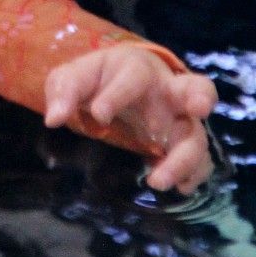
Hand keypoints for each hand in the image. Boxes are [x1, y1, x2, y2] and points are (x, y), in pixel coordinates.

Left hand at [43, 46, 216, 193]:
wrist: (116, 88)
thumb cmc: (97, 80)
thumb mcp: (73, 78)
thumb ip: (65, 91)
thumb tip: (55, 118)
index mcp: (138, 69)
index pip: (134, 76)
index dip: (118, 95)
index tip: (98, 115)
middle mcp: (167, 92)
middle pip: (197, 88)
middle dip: (200, 96)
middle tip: (197, 108)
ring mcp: (179, 120)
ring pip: (197, 135)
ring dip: (184, 158)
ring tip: (157, 181)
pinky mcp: (180, 145)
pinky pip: (200, 161)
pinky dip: (194, 174)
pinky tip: (179, 188)